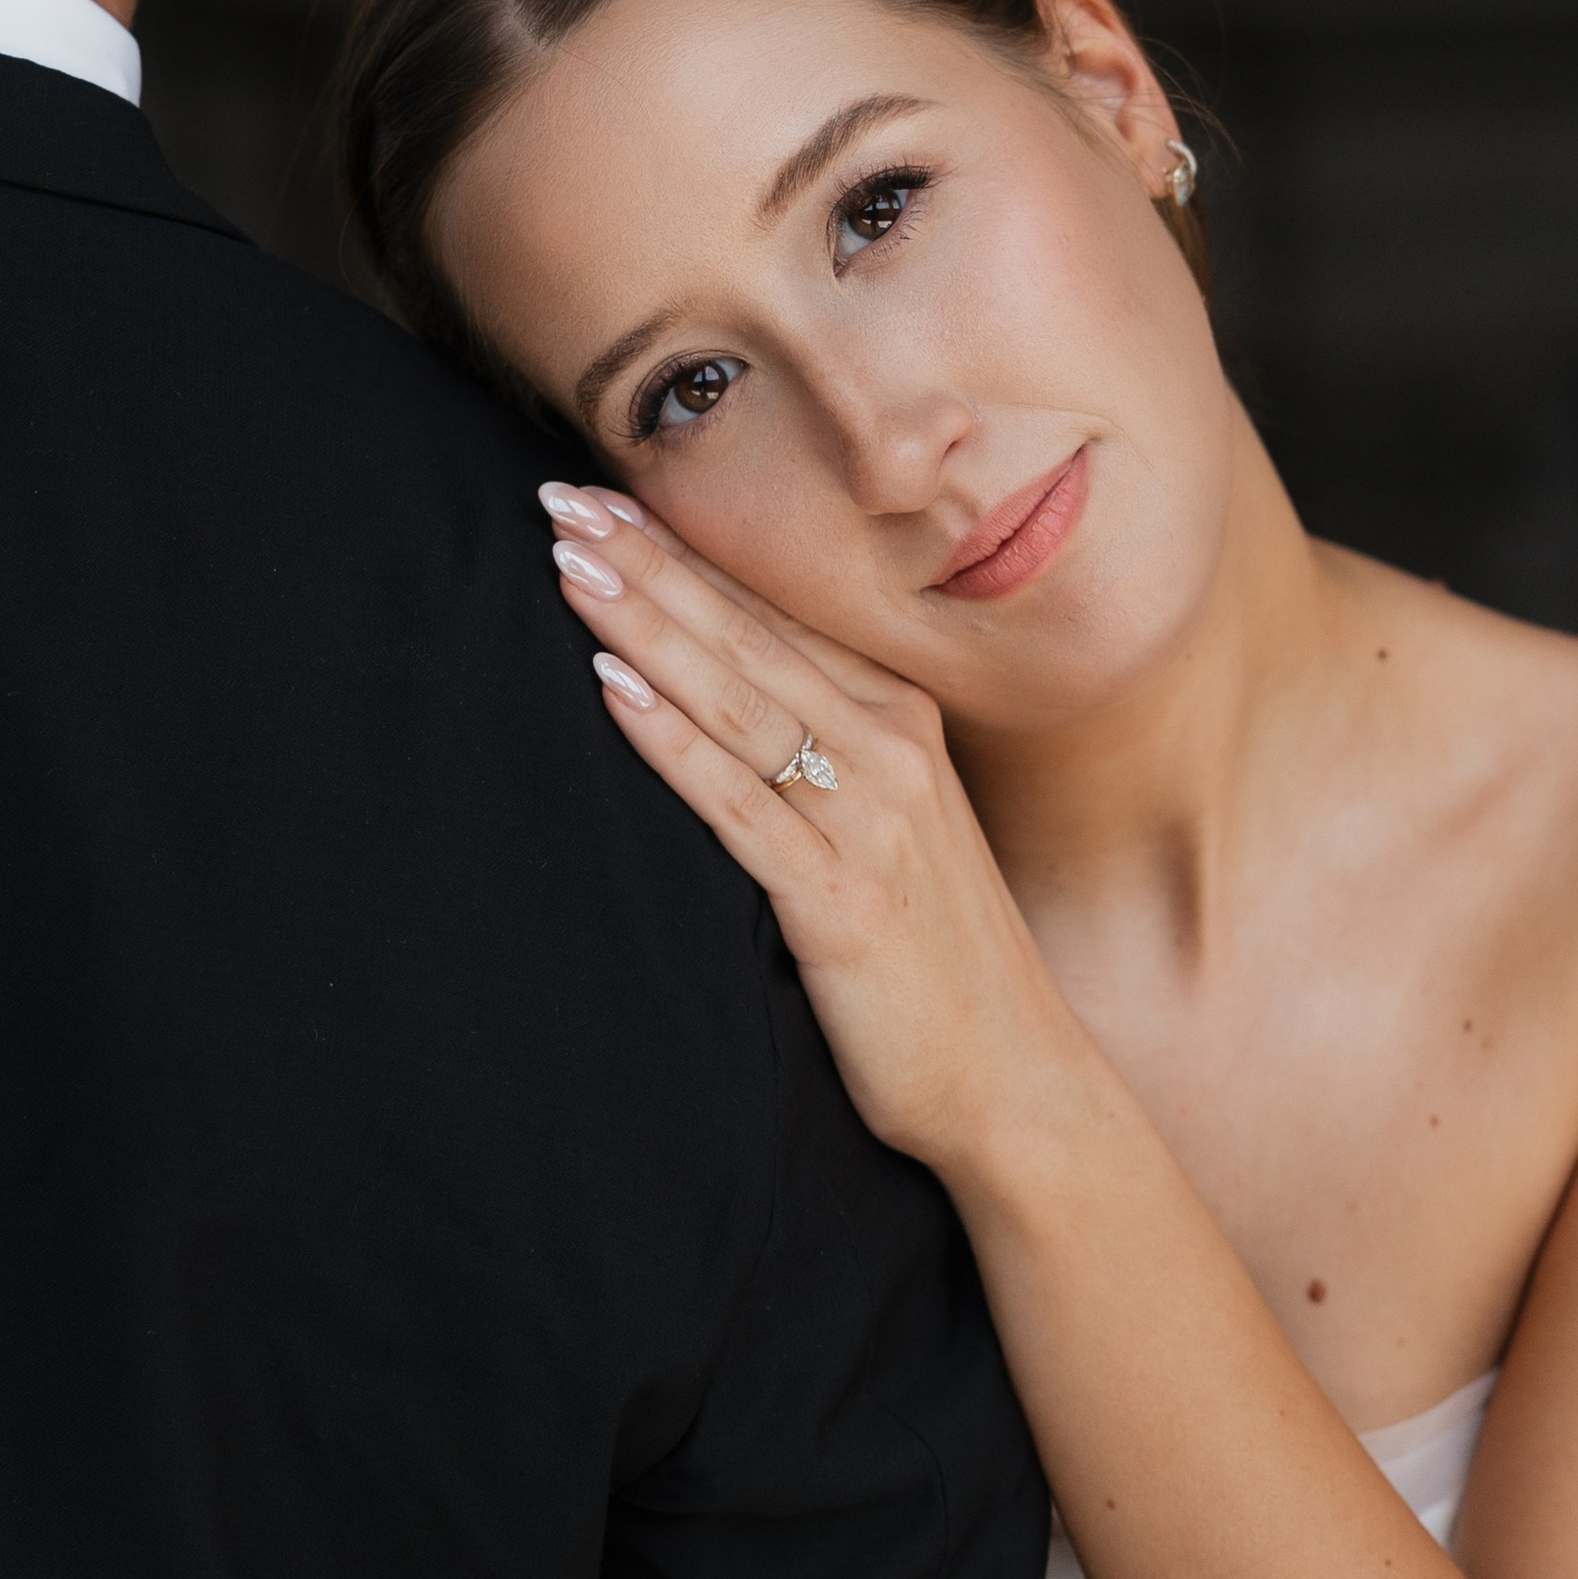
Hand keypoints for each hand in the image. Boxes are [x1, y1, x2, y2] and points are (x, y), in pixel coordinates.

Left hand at [538, 482, 1071, 1187]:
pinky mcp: (841, 899)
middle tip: (560, 500)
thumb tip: (730, 705)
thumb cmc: (939, 962)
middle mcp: (889, 752)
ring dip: (647, 628)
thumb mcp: (893, 833)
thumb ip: (824, 759)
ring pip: (737, 701)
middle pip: (745, 638)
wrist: (1017, 1082)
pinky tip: (611, 692)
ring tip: (570, 567)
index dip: (683, 553)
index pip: (773, 616)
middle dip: (648, 565)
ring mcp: (869, 822)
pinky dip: (673, 742)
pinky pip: (741, 805)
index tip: (602, 496)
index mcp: (899, 723)